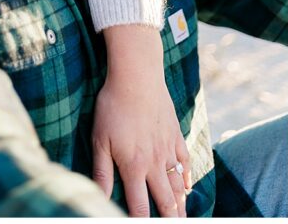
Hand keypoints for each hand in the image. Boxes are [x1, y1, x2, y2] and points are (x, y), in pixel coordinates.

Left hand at [93, 25, 190, 217]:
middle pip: (166, 200)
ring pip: (179, 186)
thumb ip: (101, 172)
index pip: (140, 205)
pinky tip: (188, 187)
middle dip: (169, 218)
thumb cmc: (112, 108)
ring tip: (181, 217)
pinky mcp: (176, 135)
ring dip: (181, 204)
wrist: (137, 79)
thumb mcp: (99, 139)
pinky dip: (188, 178)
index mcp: (134, 167)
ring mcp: (169, 150)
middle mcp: (156, 163)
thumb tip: (99, 196)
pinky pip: (186, 162)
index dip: (141, 220)